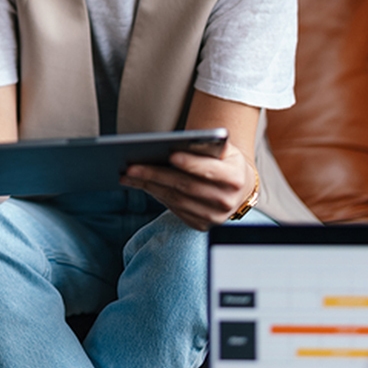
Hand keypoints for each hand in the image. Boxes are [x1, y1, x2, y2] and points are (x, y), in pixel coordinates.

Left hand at [120, 143, 254, 230]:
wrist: (238, 187)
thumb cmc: (226, 162)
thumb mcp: (224, 149)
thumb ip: (209, 145)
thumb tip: (179, 143)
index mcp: (235, 178)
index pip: (210, 171)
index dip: (191, 164)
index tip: (171, 155)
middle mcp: (226, 201)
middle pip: (186, 187)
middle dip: (156, 176)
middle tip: (132, 167)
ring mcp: (214, 217)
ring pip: (175, 200)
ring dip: (148, 187)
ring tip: (128, 175)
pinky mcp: (201, 225)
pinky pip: (174, 209)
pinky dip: (155, 195)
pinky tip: (140, 185)